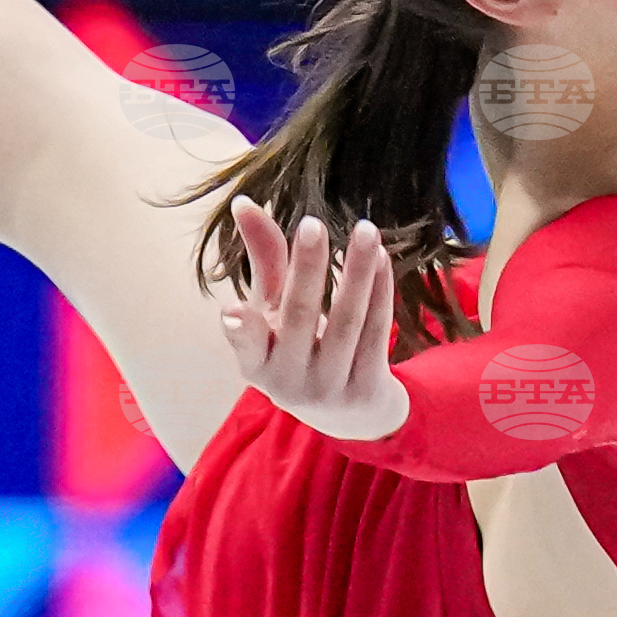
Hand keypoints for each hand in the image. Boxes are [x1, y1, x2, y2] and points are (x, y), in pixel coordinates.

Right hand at [219, 197, 412, 438]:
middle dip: (305, 270)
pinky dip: (380, 292)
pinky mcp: (367, 388)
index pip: (245, 345)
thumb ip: (264, 259)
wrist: (349, 414)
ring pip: (347, 324)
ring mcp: (331, 389)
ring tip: (366, 230)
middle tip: (312, 225)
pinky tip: (382, 257)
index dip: (240, 331)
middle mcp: (288, 382)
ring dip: (357, 273)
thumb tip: (244, 202)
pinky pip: (377, 333)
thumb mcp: (273, 311)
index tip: (234, 308)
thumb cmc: (299, 347)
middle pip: (299, 319)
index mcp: (255, 364)